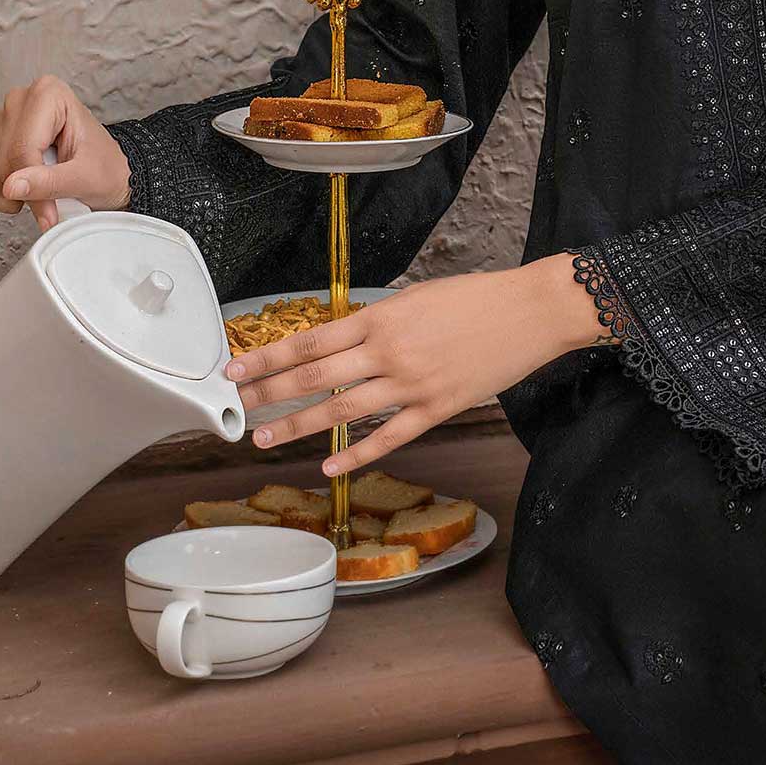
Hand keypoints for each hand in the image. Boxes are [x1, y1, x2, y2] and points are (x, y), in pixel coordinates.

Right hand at [0, 75, 131, 233]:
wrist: (107, 172)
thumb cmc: (104, 167)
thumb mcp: (85, 177)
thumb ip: (50, 182)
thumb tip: (12, 187)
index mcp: (48, 94)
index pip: (23, 150)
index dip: (33, 188)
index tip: (49, 212)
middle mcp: (20, 101)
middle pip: (3, 161)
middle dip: (25, 191)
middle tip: (52, 199)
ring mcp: (3, 120)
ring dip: (11, 195)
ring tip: (42, 191)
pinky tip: (25, 190)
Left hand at [225, 254, 605, 474]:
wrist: (529, 311)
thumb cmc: (476, 298)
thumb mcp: (418, 298)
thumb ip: (379, 323)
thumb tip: (342, 343)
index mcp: (382, 318)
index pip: (310, 340)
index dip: (269, 357)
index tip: (236, 368)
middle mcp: (389, 351)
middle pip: (315, 376)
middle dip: (270, 392)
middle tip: (237, 407)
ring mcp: (412, 383)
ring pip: (342, 411)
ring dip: (298, 425)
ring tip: (264, 438)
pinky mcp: (436, 408)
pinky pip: (389, 436)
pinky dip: (356, 454)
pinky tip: (329, 466)